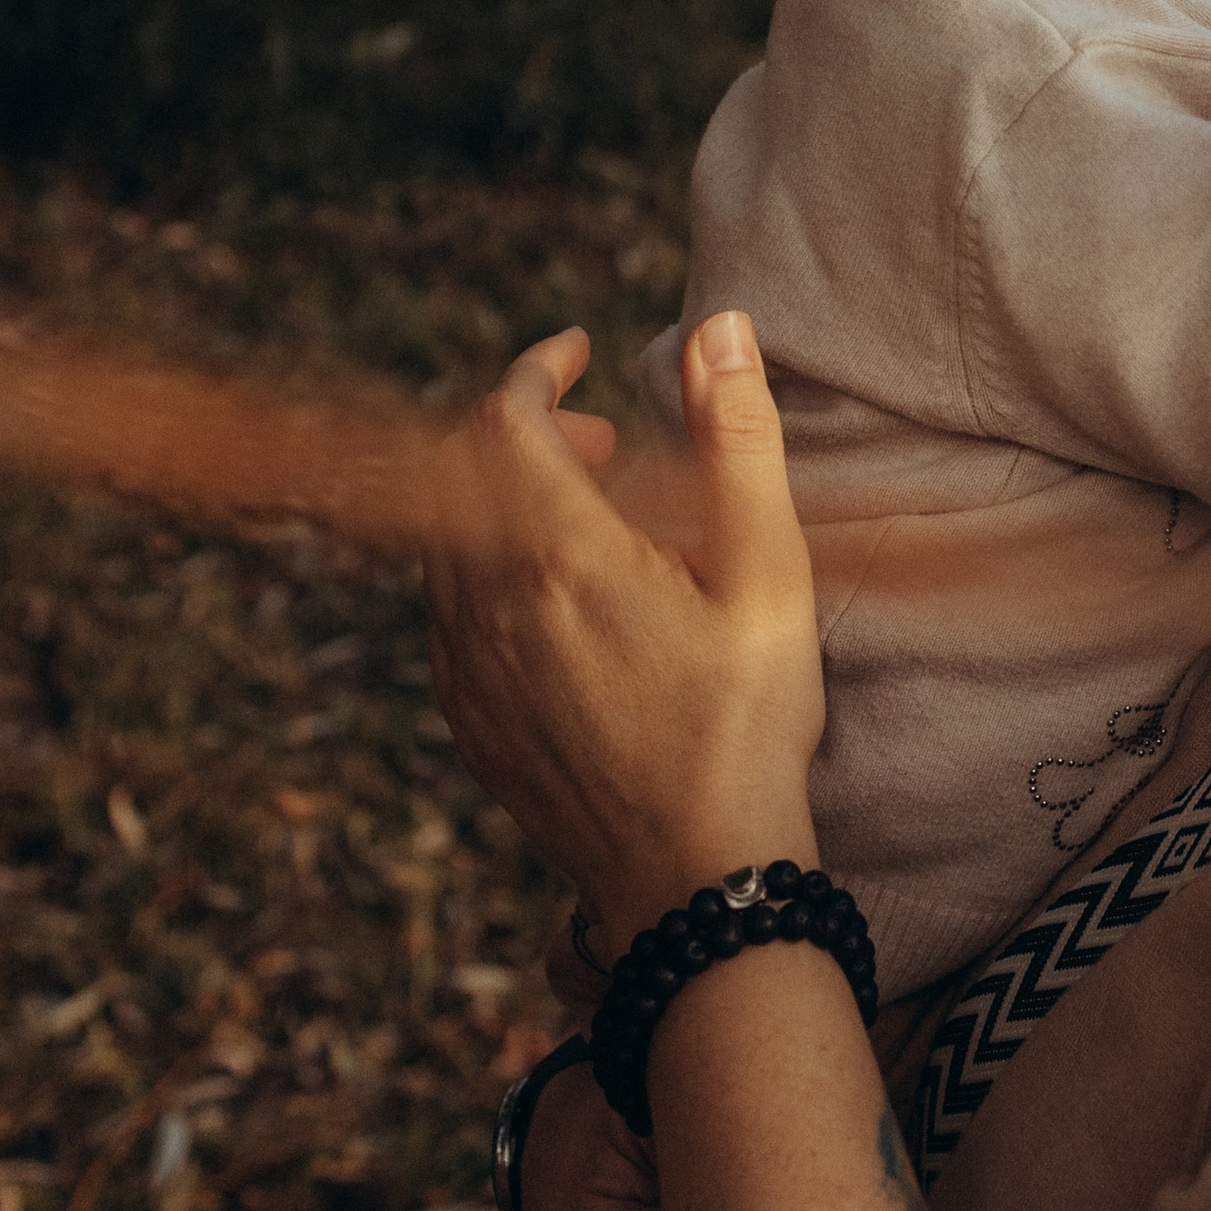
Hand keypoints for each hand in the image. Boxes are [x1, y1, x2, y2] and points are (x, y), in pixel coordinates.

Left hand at [421, 311, 824, 956]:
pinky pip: (447, 610)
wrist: (695, 884)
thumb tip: (718, 327)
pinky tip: (565, 600)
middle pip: (459, 472)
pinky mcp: (470, 722)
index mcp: (556, 555)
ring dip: (503, 502)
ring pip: (444, 541)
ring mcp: (467, 671)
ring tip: (595, 520)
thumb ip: (737, 439)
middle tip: (604, 443)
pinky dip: (487, 568)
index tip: (577, 351)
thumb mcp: (767, 573)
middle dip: (523, 431)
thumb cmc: (746, 724)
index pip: (498, 418)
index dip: (533, 368)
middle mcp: (487, 606)